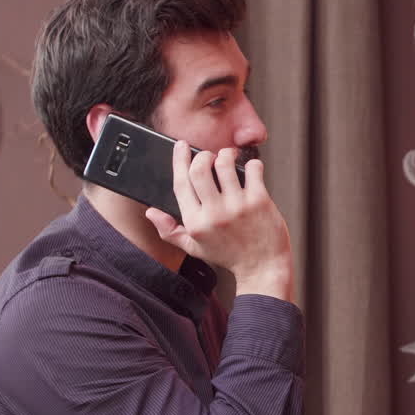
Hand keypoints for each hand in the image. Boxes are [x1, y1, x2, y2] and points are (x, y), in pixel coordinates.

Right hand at [146, 142, 292, 300]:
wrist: (263, 269)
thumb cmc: (230, 256)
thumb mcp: (195, 248)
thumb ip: (170, 231)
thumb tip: (151, 212)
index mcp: (195, 223)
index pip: (181, 183)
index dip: (179, 160)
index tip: (180, 146)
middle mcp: (214, 214)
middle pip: (199, 168)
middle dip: (203, 155)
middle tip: (209, 155)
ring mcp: (238, 207)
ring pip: (224, 164)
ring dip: (226, 154)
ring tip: (229, 157)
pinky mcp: (260, 202)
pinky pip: (252, 170)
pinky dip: (251, 164)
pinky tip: (251, 169)